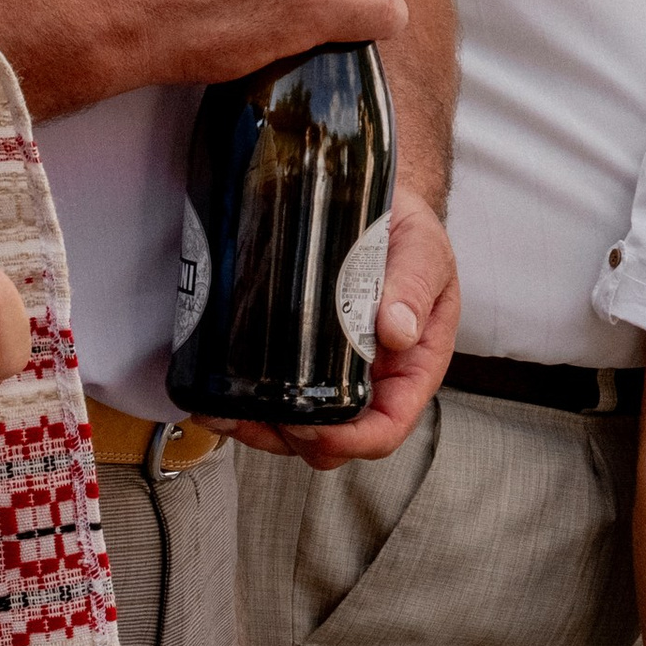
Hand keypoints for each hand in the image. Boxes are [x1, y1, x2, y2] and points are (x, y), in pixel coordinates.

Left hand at [221, 193, 459, 468]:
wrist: (379, 205)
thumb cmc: (408, 233)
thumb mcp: (424, 249)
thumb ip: (415, 284)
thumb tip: (398, 331)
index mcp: (412, 365)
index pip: (387, 426)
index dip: (349, 440)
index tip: (312, 425)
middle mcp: (373, 380)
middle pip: (332, 440)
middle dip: (291, 438)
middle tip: (256, 413)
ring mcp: (333, 373)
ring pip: (295, 429)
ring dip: (259, 428)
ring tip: (227, 408)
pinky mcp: (298, 358)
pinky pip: (274, 399)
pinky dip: (245, 405)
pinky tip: (220, 394)